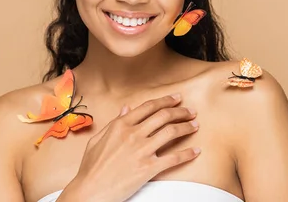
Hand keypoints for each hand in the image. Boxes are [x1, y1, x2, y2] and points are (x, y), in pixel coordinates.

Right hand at [59, 94, 199, 201]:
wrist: (91, 189)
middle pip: (163, 116)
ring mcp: (141, 151)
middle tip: (190, 111)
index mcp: (120, 125)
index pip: (148, 107)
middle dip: (180, 111)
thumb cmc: (91, 166)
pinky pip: (173, 158)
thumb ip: (114, 122)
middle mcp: (133, 134)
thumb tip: (126, 108)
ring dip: (186, 127)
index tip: (176, 99)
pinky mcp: (148, 168)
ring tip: (194, 125)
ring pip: (171, 132)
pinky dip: (187, 154)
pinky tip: (196, 151)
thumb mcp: (98, 138)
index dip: (165, 100)